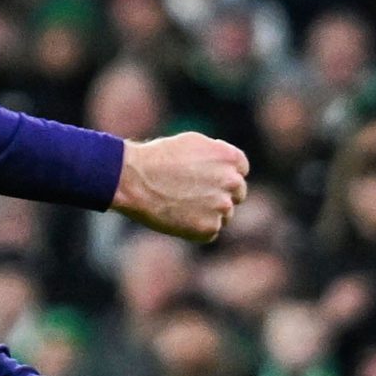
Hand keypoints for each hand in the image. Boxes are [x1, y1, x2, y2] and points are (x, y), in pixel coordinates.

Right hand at [114, 131, 251, 242]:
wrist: (134, 179)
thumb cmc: (158, 157)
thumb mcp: (194, 144)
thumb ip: (217, 156)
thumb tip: (230, 168)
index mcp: (231, 158)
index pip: (241, 170)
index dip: (224, 174)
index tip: (209, 178)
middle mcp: (232, 182)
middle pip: (237, 194)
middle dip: (221, 194)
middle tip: (195, 195)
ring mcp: (222, 207)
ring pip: (225, 214)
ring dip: (209, 212)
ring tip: (181, 204)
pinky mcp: (209, 228)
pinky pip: (210, 231)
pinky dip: (196, 227)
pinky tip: (178, 216)